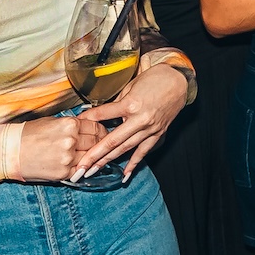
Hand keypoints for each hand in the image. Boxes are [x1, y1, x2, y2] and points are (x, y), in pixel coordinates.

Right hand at [16, 115, 107, 181]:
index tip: (103, 134)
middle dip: (101, 143)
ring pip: (90, 157)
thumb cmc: (29, 134)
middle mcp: (71, 140)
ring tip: (93, 157)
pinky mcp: (63, 172)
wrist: (10, 151)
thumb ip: (71, 125)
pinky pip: (80, 170)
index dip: (102, 130)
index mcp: (69, 124)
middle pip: (97, 142)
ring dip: (93, 157)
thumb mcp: (52, 121)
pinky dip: (83, 168)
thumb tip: (88, 127)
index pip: (96, 127)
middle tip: (102, 145)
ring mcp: (68, 158)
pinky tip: (83, 166)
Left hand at [73, 63, 190, 178]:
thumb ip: (117, 103)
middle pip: (112, 140)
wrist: (179, 80)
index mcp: (131, 105)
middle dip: (94, 155)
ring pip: (125, 149)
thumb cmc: (154, 79)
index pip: (103, 114)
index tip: (75, 126)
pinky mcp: (157, 133)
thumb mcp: (130, 87)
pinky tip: (125, 175)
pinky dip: (134, 164)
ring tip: (93, 171)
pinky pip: (143, 151)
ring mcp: (150, 129)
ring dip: (108, 161)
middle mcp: (140, 120)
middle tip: (80, 167)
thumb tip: (102, 115)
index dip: (88, 119)